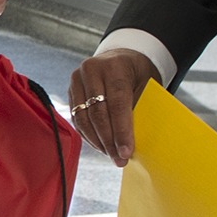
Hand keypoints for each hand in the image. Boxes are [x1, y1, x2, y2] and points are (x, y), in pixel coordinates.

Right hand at [67, 50, 157, 164]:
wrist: (120, 56)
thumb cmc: (137, 74)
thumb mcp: (145, 85)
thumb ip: (137, 109)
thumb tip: (131, 142)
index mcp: (114, 66)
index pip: (117, 104)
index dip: (121, 131)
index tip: (126, 152)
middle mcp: (91, 70)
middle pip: (98, 113)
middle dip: (109, 141)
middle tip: (119, 159)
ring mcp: (77, 79)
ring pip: (84, 118)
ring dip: (97, 141)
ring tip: (110, 155)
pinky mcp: (70, 89)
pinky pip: (77, 118)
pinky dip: (88, 135)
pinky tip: (100, 145)